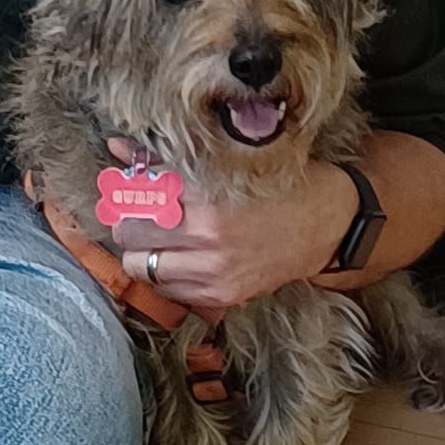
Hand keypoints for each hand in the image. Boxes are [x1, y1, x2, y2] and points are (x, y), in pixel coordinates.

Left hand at [104, 137, 356, 309]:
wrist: (328, 225)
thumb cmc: (278, 185)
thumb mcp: (225, 162)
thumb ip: (165, 159)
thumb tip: (116, 148)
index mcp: (208, 199)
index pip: (139, 197)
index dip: (126, 190)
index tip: (125, 187)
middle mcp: (209, 240)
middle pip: (130, 235)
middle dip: (128, 222)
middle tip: (137, 213)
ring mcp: (215, 273)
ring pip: (141, 268)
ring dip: (140, 252)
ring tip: (156, 238)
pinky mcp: (223, 296)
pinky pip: (168, 291)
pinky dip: (163, 275)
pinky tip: (178, 258)